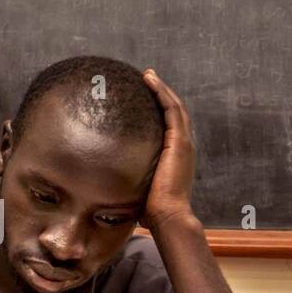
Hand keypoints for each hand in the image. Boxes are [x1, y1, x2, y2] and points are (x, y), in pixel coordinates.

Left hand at [140, 69, 197, 228]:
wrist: (167, 216)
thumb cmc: (151, 210)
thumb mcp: (140, 187)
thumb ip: (131, 178)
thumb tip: (108, 183)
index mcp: (177, 156)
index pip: (170, 126)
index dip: (160, 109)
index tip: (145, 97)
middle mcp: (184, 147)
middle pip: (175, 112)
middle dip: (162, 93)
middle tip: (147, 78)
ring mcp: (184, 143)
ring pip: (175, 107)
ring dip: (161, 88)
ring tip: (148, 75)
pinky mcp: (179, 142)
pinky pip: (172, 110)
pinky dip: (162, 93)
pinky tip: (150, 82)